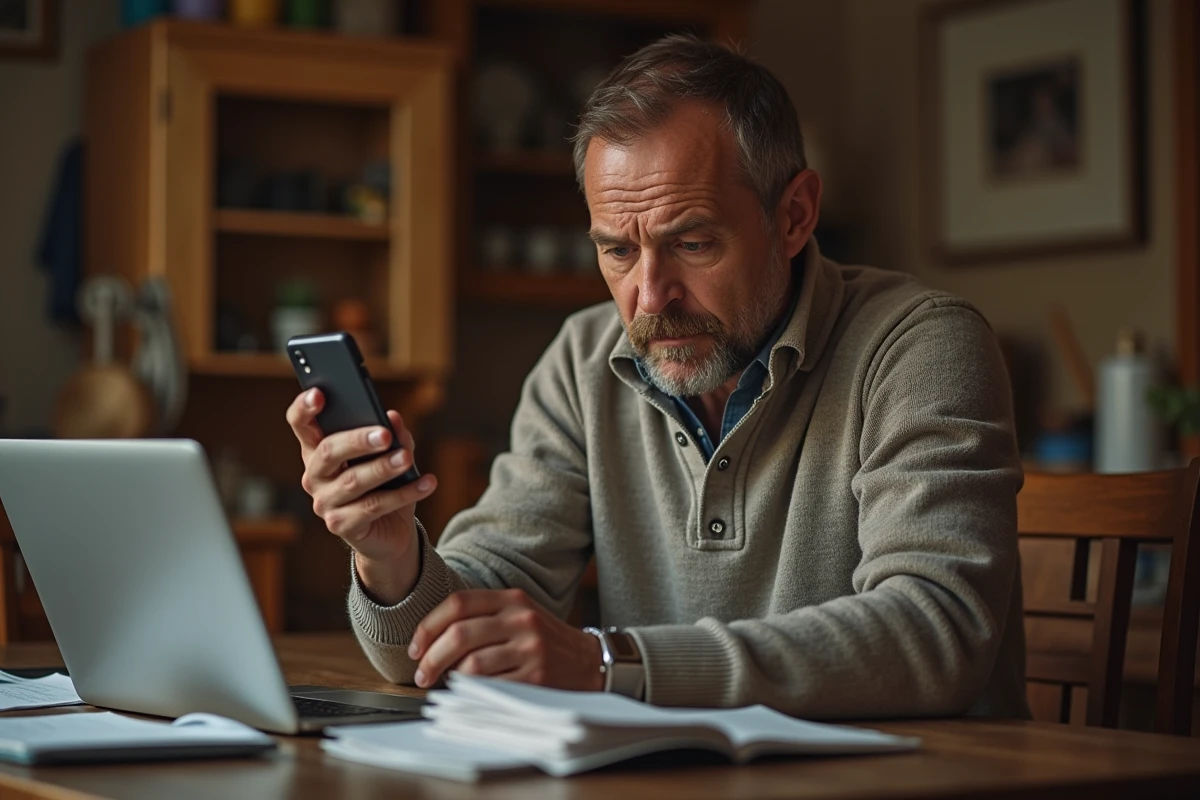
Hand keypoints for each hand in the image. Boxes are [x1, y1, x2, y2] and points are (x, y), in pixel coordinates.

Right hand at [286, 388, 437, 602]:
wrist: (390, 531)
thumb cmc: (385, 485)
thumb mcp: (390, 454)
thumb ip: (392, 433)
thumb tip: (393, 417)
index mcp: (318, 449)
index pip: (300, 424)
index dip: (304, 408)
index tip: (319, 393)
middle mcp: (315, 475)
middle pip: (328, 451)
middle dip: (357, 440)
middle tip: (384, 435)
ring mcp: (324, 502)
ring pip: (353, 481)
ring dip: (383, 467)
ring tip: (407, 457)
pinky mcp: (341, 525)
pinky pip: (373, 506)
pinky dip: (404, 493)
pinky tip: (427, 482)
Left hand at [407, 589, 603, 690]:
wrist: (589, 662)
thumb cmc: (543, 640)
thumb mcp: (519, 615)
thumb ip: (483, 616)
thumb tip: (431, 638)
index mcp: (512, 599)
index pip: (458, 603)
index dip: (428, 626)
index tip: (416, 647)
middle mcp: (521, 619)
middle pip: (459, 634)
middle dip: (430, 657)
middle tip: (421, 673)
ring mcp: (531, 648)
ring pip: (471, 663)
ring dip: (448, 677)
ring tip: (442, 683)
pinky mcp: (536, 676)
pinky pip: (490, 686)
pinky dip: (470, 691)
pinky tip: (466, 692)